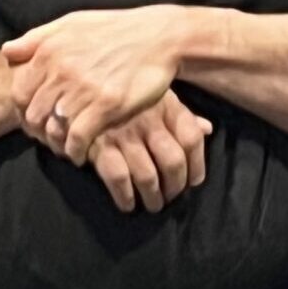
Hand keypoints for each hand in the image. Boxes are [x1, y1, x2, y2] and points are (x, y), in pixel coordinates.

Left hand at [4, 5, 189, 162]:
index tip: (37, 119)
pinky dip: (75, 151)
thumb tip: (6, 51)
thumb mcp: (72, 23)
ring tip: (64, 146)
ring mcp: (84, 88)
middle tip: (50, 137)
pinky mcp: (107, 105)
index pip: (19, 94)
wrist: (158, 37)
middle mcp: (63, 70)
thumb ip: (36, 38)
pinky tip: (79, 154)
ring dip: (57, 143)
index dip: (24, 112)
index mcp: (50, 51)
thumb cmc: (114, 30)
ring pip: (54, 129)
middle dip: (39, 131)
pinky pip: (77, 138)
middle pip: (33, 115)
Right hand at [80, 90, 211, 212]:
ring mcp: (123, 134)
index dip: (197, 165)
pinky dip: (125, 197)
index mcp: (166, 105)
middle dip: (175, 187)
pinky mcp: (99, 146)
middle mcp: (147, 120)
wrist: (80, 84)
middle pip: (173, 162)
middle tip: (171, 197)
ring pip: (148, 176)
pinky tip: (128, 204)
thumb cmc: (125, 94)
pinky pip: (118, 179)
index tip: (193, 181)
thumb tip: (207, 129)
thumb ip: (182, 114)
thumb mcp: (156, 95)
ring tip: (153, 204)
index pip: (192, 139)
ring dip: (153, 198)